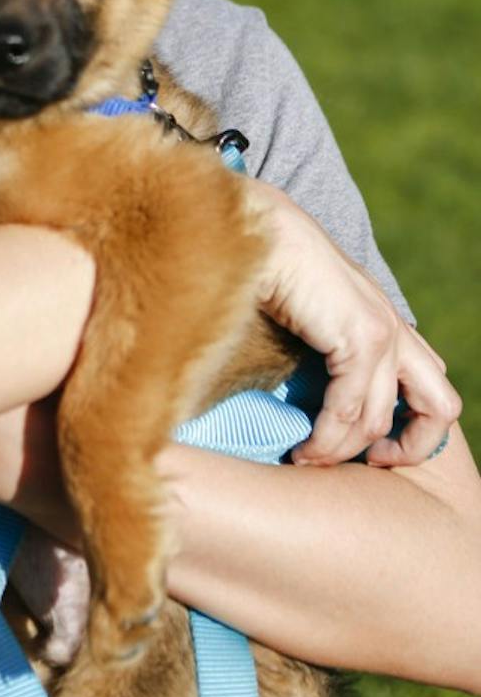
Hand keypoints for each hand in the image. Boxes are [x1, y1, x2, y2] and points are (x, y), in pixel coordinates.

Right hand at [251, 184, 460, 466]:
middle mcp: (396, 330)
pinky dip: (326, 437)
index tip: (366, 451)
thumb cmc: (268, 275)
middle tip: (360, 464)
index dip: (410, 433)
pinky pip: (351, 408)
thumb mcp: (310, 322)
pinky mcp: (361, 334)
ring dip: (341, 450)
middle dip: (406, 449)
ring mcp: (383, 331)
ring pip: (379, 419)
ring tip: (306, 460)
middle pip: (440, 409)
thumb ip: (327, 356)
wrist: (255, 232)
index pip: (430, 392)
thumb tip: (316, 409)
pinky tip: (302, 446)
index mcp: (388, 326)